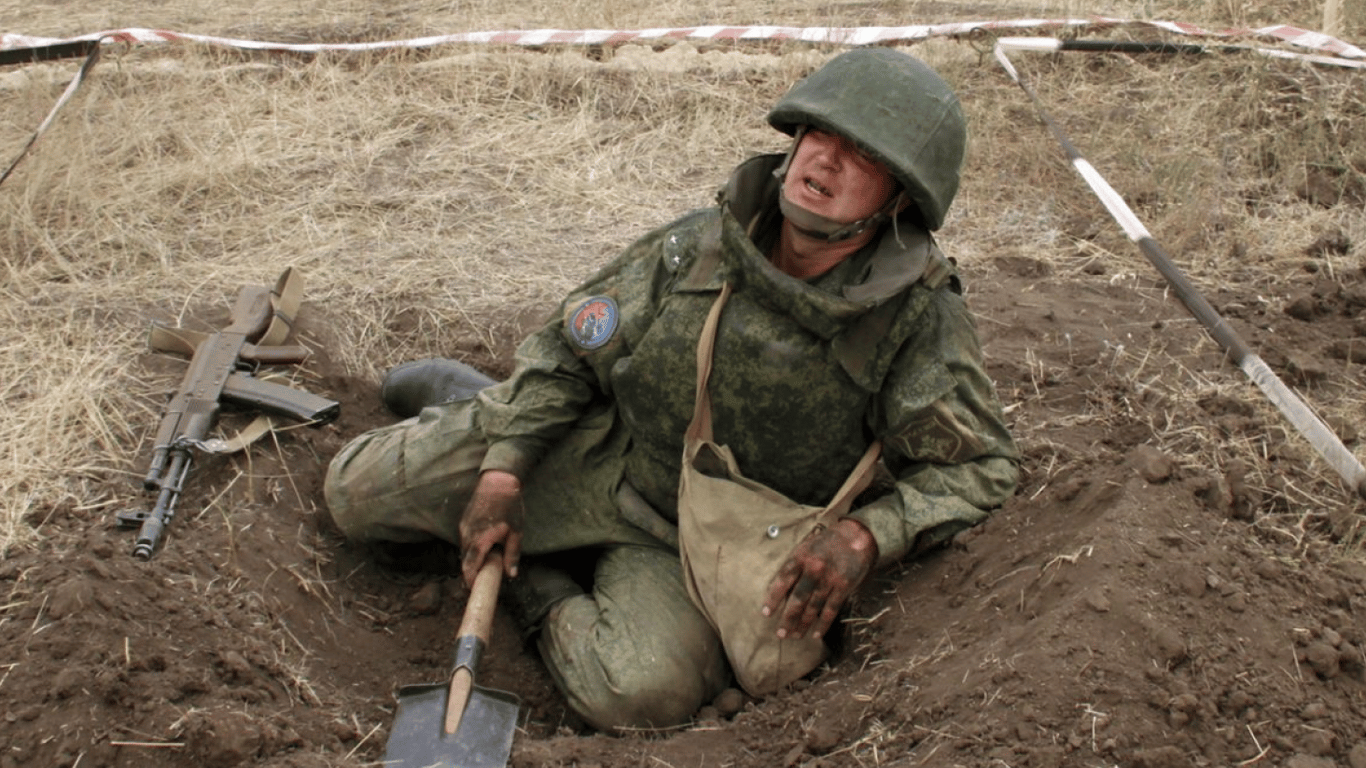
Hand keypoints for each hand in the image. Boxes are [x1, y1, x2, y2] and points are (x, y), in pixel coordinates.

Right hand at [458, 470, 524, 585]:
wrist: (498, 481)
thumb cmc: (509, 506)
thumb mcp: (516, 532)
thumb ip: (512, 555)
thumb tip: (511, 574)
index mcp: (480, 540)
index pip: (470, 566)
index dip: (470, 579)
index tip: (474, 588)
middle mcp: (468, 535)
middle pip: (465, 560)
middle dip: (470, 572)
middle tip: (478, 581)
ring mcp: (464, 527)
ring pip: (464, 550)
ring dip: (471, 559)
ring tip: (482, 565)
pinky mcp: (464, 521)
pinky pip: (465, 540)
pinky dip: (471, 547)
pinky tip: (482, 548)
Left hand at [763, 519, 876, 640]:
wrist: (857, 535)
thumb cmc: (827, 542)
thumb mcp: (806, 547)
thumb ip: (794, 565)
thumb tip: (782, 591)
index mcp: (801, 557)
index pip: (782, 581)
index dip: (773, 598)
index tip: (766, 613)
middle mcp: (814, 569)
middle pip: (797, 599)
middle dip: (787, 619)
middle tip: (780, 633)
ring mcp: (830, 579)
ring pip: (813, 608)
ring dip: (802, 625)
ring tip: (794, 636)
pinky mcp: (844, 587)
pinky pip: (831, 610)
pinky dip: (823, 624)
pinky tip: (815, 634)